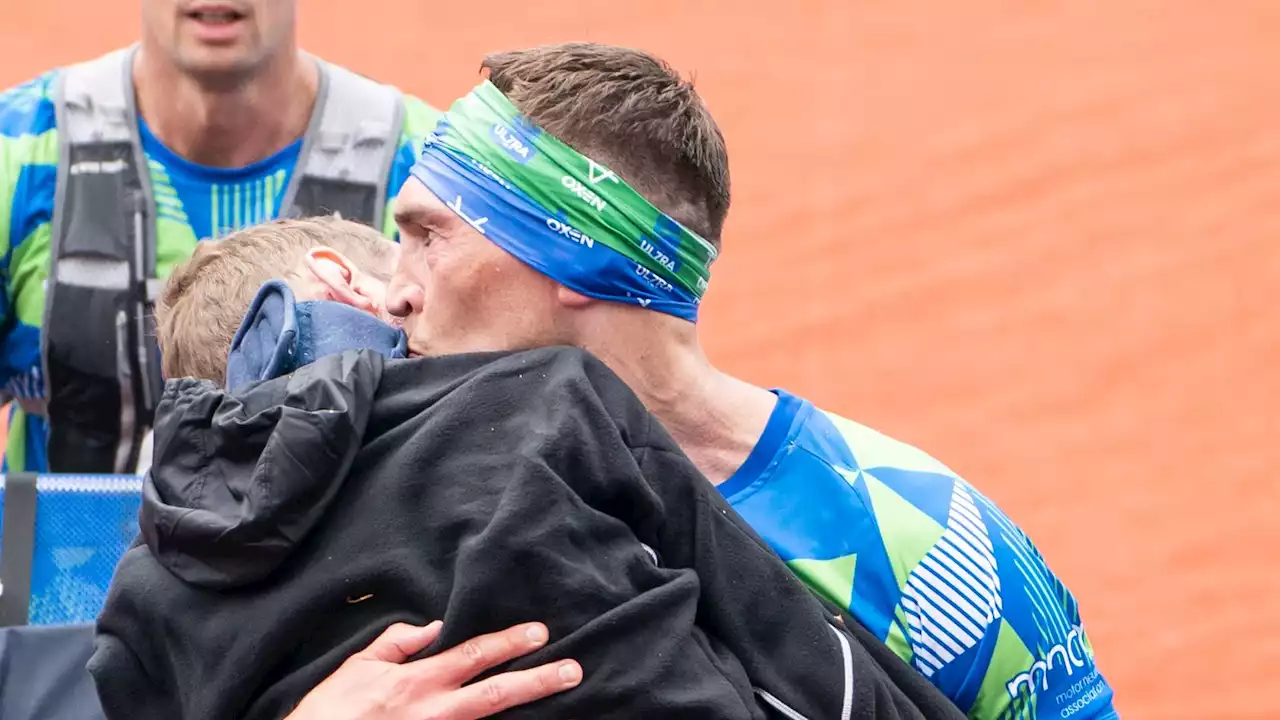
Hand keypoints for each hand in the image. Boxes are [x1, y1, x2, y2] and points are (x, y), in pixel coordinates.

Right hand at [285, 620, 582, 719]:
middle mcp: (434, 712)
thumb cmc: (330, 712)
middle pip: (497, 694)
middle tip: (573, 670)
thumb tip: (432, 627)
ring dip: (526, 709)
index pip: (473, 655)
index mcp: (417, 682)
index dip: (509, 643)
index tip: (540, 633)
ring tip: (558, 695)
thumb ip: (397, 643)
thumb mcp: (357, 666)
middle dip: (538, 681)